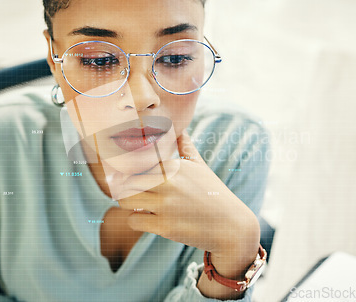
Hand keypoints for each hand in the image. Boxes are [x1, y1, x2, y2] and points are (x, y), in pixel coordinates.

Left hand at [118, 129, 259, 260]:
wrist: (231, 226)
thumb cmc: (214, 194)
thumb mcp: (201, 167)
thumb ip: (186, 147)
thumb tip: (181, 130)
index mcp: (174, 165)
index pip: (136, 160)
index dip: (129, 168)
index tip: (130, 173)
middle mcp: (168, 182)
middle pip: (126, 180)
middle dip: (126, 186)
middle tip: (133, 191)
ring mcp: (165, 205)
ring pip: (124, 199)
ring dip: (128, 203)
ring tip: (139, 204)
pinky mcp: (164, 226)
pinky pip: (133, 220)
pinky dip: (137, 221)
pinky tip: (148, 219)